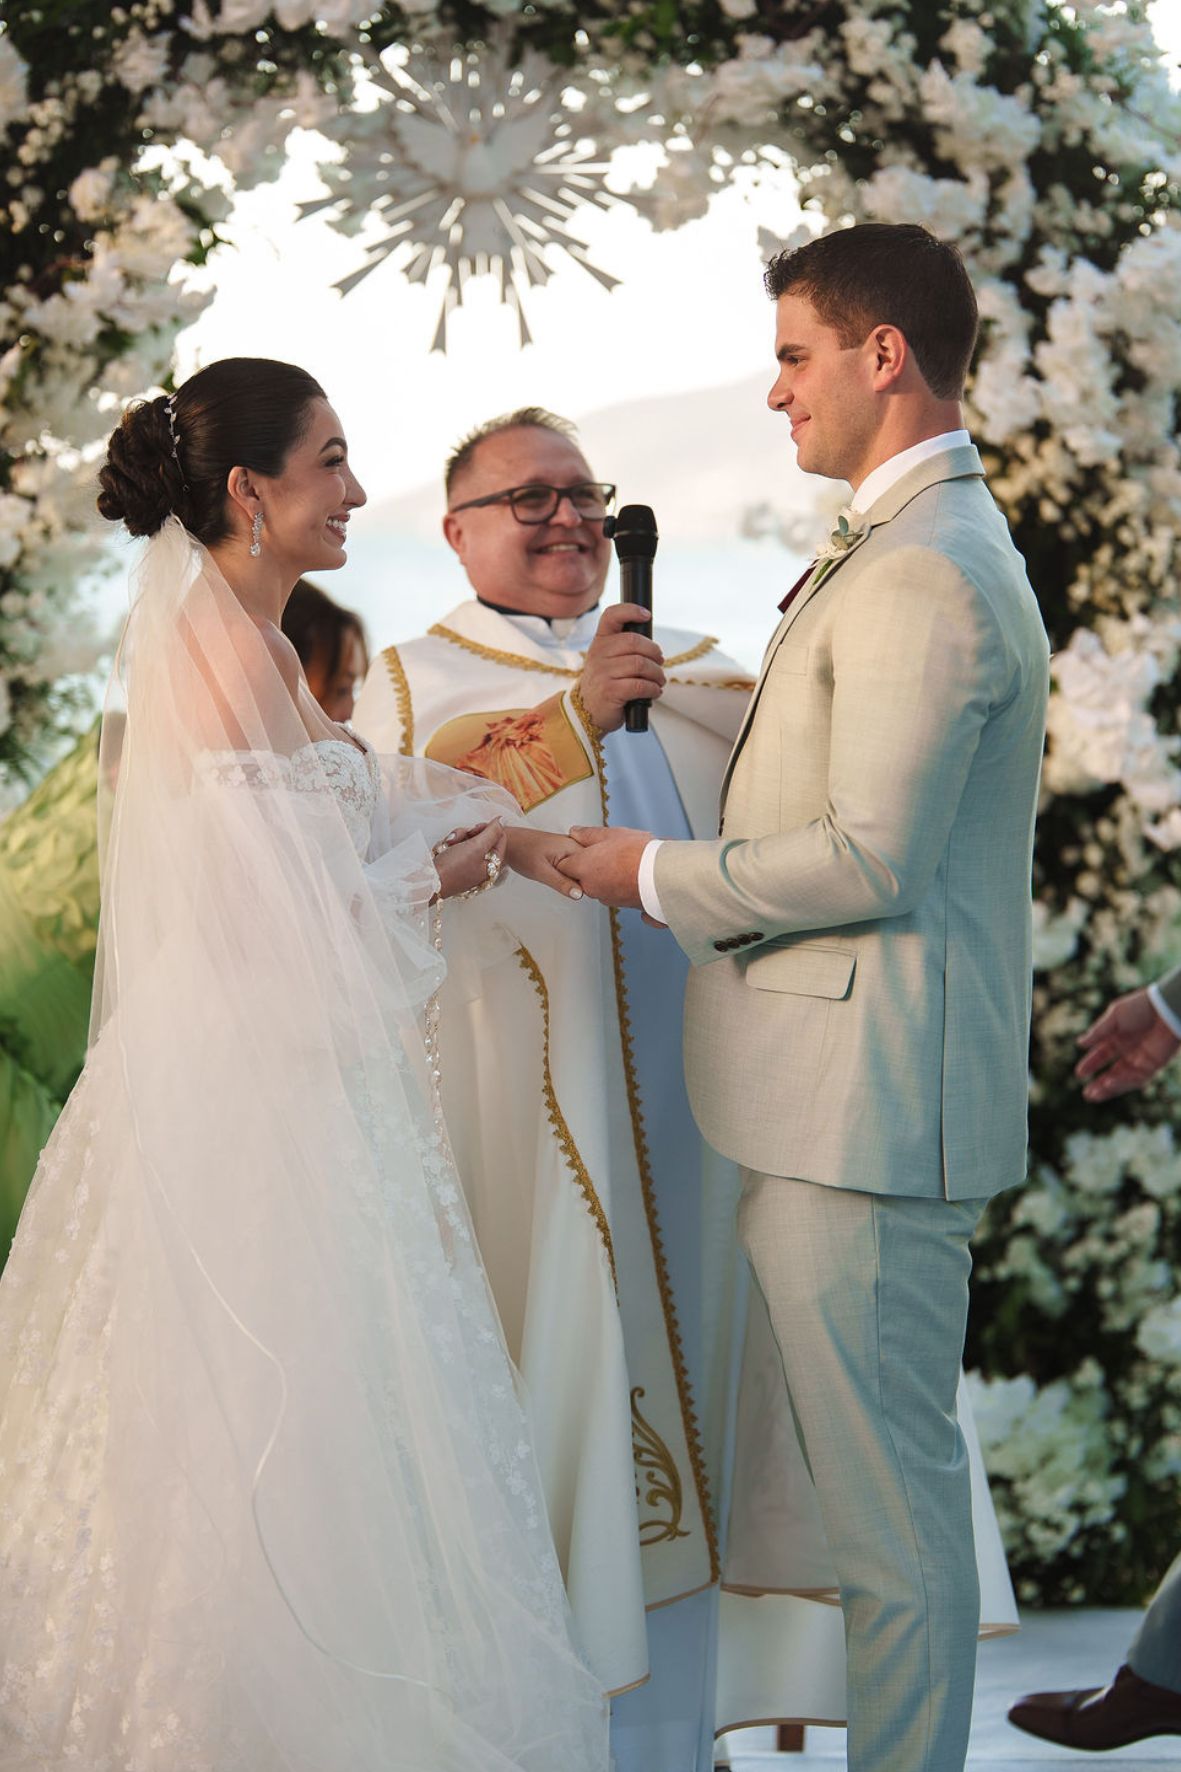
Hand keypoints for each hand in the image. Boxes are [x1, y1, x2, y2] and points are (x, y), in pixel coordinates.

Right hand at [433, 821, 506, 899]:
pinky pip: (455, 846)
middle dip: (468, 834)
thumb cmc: (453, 867)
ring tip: (448, 844)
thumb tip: (503, 820)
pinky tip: (442, 849)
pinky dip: (448, 845)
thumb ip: (492, 832)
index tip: (475, 828)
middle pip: (482, 838)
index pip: (499, 839)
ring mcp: (467, 865)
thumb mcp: (476, 846)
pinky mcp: (454, 863)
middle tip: (460, 837)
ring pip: (467, 840)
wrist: (427, 880)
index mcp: (492, 866)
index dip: (487, 829)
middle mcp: (481, 867)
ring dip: (457, 838)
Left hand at [504, 825, 585, 899]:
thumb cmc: (521, 852)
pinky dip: (572, 873)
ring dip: (578, 878)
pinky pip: (576, 865)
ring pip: (583, 867)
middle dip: (585, 880)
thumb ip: (561, 883)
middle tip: (569, 888)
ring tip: (560, 880)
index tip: (581, 891)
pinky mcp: (565, 852)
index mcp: (573, 847)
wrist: (508, 842)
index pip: (594, 868)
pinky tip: (561, 877)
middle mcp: (575, 845)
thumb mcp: (541, 871)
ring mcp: (571, 847)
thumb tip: (580, 894)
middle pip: (591, 867)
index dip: (590, 882)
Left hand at [559, 825, 650, 908]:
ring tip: (625, 862)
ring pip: (600, 886)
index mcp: (583, 868)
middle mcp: (591, 887)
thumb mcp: (611, 834)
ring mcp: (607, 898)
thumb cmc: (638, 852)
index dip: (571, 857)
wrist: (662, 874)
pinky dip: (622, 886)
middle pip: (582, 877)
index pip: (563, 866)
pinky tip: (633, 875)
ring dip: (607, 876)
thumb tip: (574, 832)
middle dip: (590, 867)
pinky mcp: (623, 906)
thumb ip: (588, 834)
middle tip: (608, 853)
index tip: (582, 850)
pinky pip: (617, 894)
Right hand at [577, 604, 664, 732]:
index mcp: (600, 641)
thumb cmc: (605, 683)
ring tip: (659, 680)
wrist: (588, 712)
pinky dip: (653, 689)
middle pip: (634, 641)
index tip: (647, 615)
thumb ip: (624, 648)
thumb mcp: (607, 660)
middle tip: (660, 661)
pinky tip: (654, 691)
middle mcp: (598, 654)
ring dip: (657, 674)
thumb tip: (654, 648)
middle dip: (654, 652)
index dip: (630, 611)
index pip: (611, 616)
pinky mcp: (610, 691)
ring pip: (640, 664)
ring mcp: (602, 673)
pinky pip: (640, 685)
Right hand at [1075, 987, 1180, 1100]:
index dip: (1091, 1064)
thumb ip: (1098, 1032)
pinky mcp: (1153, 1064)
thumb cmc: (1141, 1007)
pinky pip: (1136, 1078)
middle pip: (1113, 1072)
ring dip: (1109, 1088)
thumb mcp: (1114, 1017)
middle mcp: (1129, 1050)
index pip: (1102, 1055)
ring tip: (1093, 1095)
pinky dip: (1122, 1083)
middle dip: (1100, 1084)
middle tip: (1087, 1094)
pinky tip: (1109, 1084)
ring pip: (1124, 1079)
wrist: (1166, 1009)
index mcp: (1119, 1037)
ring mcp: (1141, 1058)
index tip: (1079, 1073)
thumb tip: (1080, 1044)